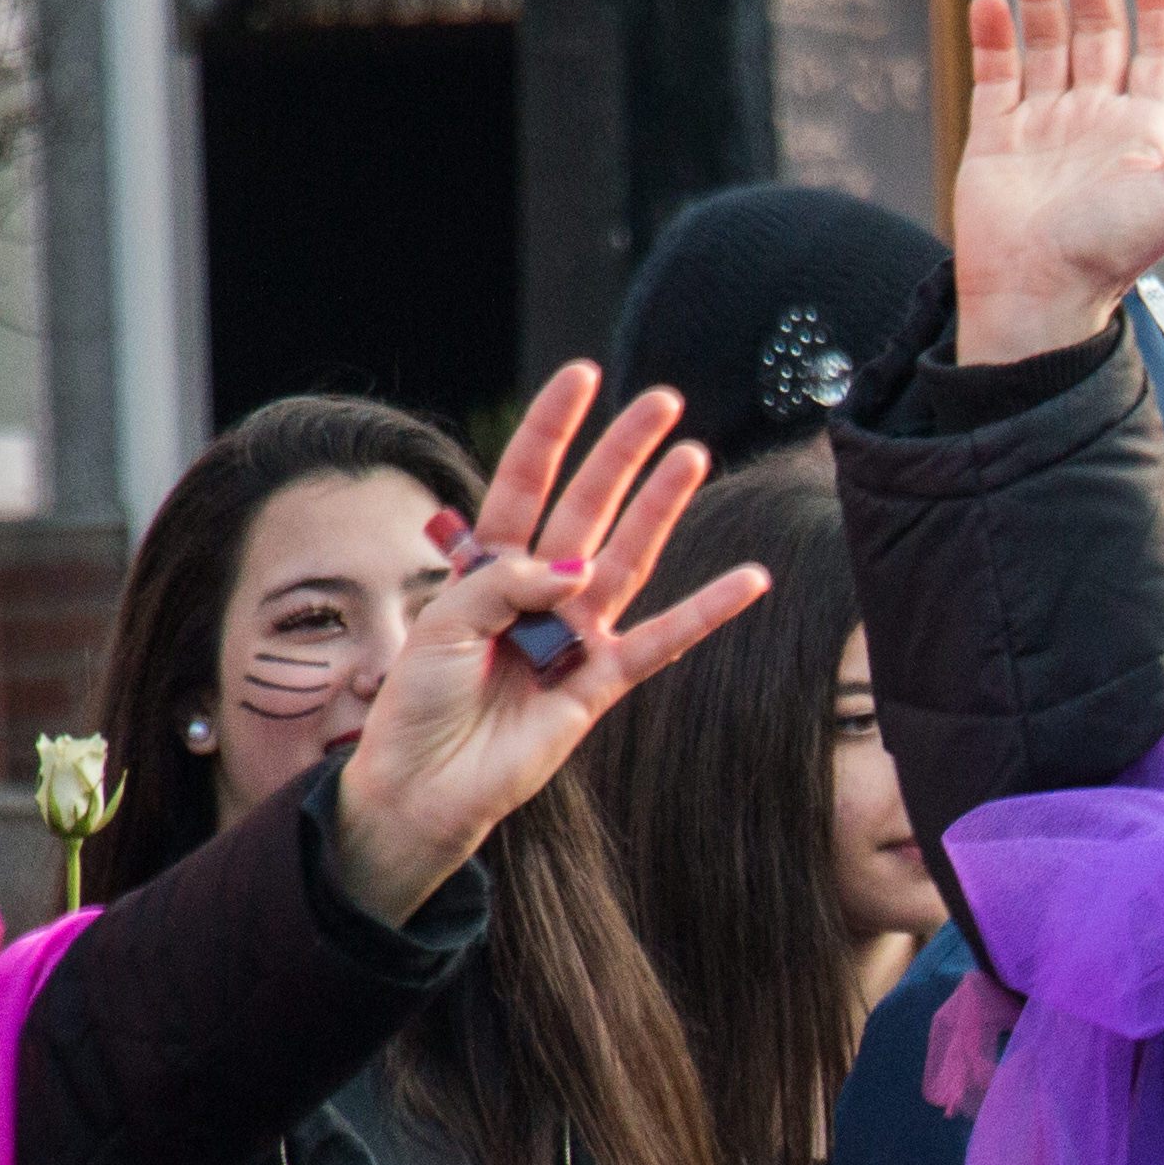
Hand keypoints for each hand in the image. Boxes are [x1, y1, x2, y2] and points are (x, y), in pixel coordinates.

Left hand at [329, 363, 772, 920]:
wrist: (422, 789)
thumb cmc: (415, 706)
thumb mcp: (437, 627)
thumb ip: (503, 585)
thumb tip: (578, 569)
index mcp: (487, 567)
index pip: (525, 481)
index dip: (553, 429)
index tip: (585, 375)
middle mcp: (538, 591)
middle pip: (588, 506)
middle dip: (622, 453)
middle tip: (663, 402)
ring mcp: (575, 635)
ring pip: (629, 557)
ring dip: (661, 508)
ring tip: (693, 456)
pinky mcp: (601, 684)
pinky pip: (662, 640)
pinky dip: (706, 611)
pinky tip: (749, 581)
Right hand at [953, 0, 1163, 367]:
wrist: (1037, 299)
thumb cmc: (1115, 254)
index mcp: (1150, 129)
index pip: (1162, 46)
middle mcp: (1100, 120)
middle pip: (1101, 28)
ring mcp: (1046, 126)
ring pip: (1046, 40)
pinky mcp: (996, 139)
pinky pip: (995, 73)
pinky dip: (993, 32)